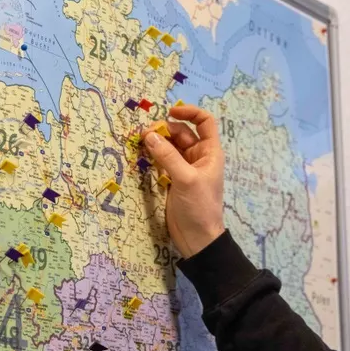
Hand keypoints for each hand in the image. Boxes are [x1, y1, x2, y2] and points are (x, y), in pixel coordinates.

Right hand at [142, 105, 225, 258]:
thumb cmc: (199, 208)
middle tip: (144, 135)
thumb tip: (150, 136)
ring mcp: (185, 168)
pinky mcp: (173, 179)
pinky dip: (153, 155)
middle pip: (181, 133)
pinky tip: (141, 153)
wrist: (198, 238)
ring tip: (139, 142)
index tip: (170, 112)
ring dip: (156, 142)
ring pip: (169, 146)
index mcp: (210, 153)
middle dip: (164, 130)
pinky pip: (162, 160)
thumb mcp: (185, 179)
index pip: (204, 122)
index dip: (189, 113)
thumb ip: (168, 157)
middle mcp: (199, 157)